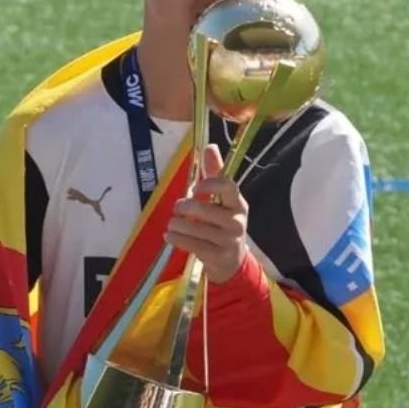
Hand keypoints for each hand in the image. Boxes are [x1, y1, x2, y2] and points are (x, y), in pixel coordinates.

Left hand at [166, 144, 248, 282]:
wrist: (232, 261)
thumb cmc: (223, 224)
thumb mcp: (222, 200)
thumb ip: (215, 173)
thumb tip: (210, 146)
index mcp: (239, 204)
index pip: (228, 187)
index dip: (209, 184)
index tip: (195, 188)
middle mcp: (237, 222)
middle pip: (204, 209)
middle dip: (184, 207)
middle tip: (177, 208)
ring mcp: (228, 241)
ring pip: (194, 228)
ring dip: (176, 224)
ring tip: (172, 223)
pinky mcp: (217, 256)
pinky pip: (191, 244)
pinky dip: (176, 238)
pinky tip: (169, 235)